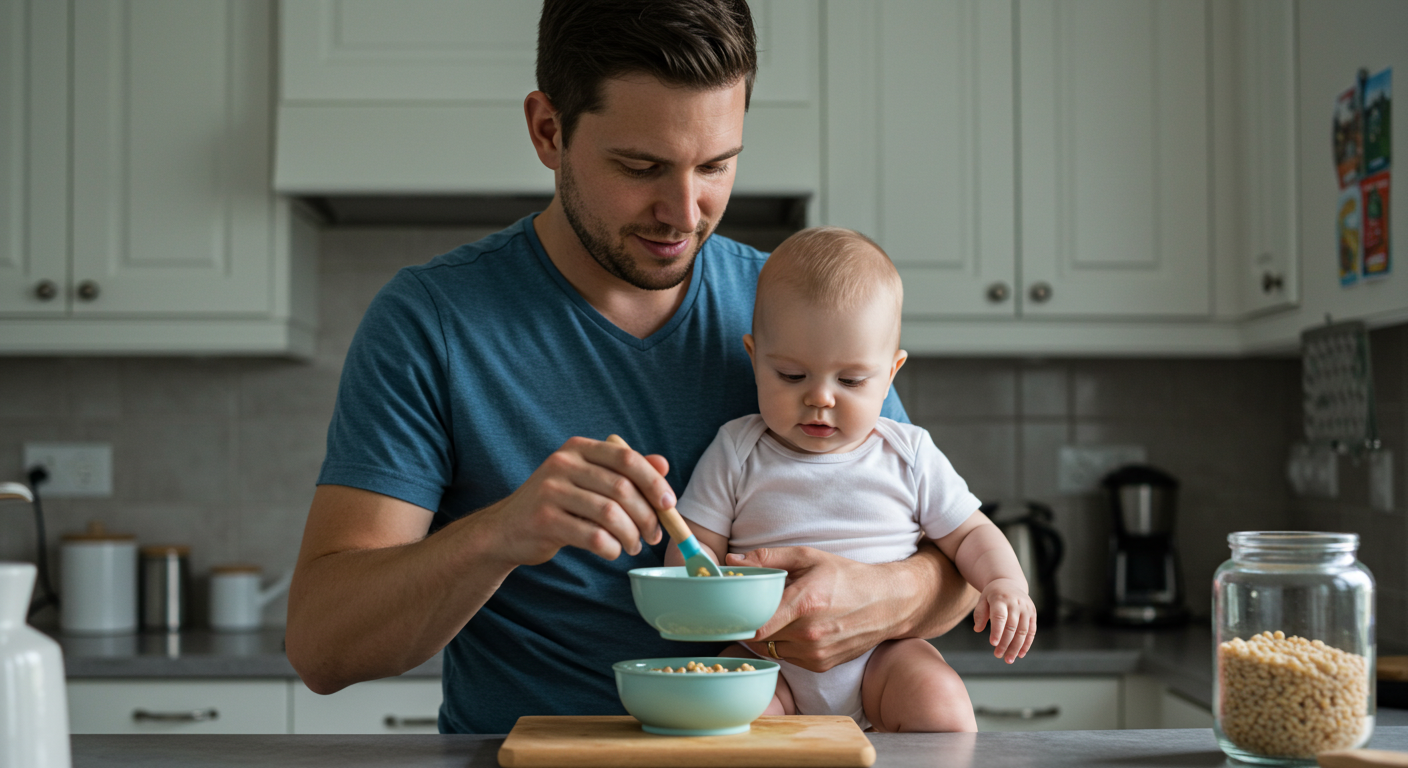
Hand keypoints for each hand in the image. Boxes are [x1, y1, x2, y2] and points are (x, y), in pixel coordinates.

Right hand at [478, 437, 672, 566]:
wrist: (507, 529)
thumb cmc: (556, 504)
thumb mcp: (588, 481)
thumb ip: (624, 471)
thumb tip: (663, 465)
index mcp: (577, 448)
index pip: (626, 458)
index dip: (653, 481)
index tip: (668, 504)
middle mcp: (562, 464)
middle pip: (621, 488)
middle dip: (646, 516)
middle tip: (654, 535)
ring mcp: (550, 491)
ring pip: (610, 514)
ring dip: (631, 535)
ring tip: (634, 545)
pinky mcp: (544, 520)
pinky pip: (593, 537)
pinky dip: (611, 548)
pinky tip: (613, 551)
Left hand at [725, 546, 903, 672]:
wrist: (887, 602)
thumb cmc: (846, 576)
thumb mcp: (808, 557)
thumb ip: (767, 559)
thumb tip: (731, 562)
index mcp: (804, 603)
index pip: (756, 626)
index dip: (738, 620)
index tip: (732, 610)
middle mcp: (809, 633)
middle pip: (759, 638)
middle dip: (752, 624)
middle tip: (753, 608)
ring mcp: (816, 653)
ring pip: (772, 649)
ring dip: (769, 636)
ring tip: (781, 616)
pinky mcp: (821, 665)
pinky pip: (788, 658)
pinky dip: (786, 645)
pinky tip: (798, 628)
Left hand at [972, 578, 1035, 662]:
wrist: (1009, 582)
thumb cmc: (993, 595)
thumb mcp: (982, 599)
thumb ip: (979, 614)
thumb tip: (977, 629)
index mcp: (1001, 599)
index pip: (999, 617)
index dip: (997, 631)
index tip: (993, 644)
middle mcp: (1015, 603)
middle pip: (1011, 627)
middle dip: (1005, 643)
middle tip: (998, 655)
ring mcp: (1026, 608)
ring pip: (1023, 631)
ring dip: (1016, 647)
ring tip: (1009, 659)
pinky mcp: (1032, 613)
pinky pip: (1031, 631)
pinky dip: (1027, 644)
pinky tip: (1021, 654)